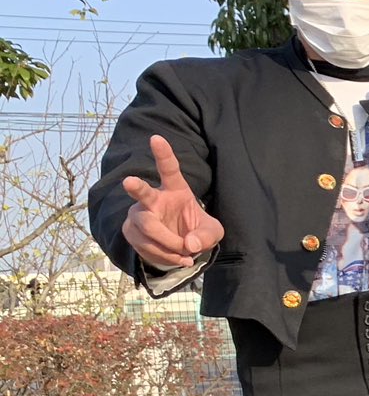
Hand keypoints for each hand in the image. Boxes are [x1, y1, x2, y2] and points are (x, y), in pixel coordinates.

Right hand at [121, 135, 223, 268]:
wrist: (180, 247)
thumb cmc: (196, 231)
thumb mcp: (212, 232)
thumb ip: (206, 236)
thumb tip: (189, 244)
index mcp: (175, 189)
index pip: (169, 169)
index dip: (163, 154)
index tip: (156, 138)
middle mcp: (153, 198)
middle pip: (143, 193)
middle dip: (136, 187)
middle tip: (129, 181)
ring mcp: (139, 214)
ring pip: (148, 228)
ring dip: (170, 245)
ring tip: (186, 253)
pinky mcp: (131, 231)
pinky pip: (145, 245)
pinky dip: (165, 256)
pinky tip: (177, 257)